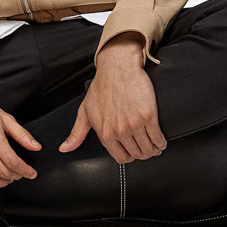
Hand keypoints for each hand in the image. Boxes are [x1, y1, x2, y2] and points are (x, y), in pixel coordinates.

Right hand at [0, 77, 40, 186]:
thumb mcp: (5, 118)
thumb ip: (22, 134)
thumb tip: (36, 147)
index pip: (13, 161)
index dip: (25, 171)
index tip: (31, 173)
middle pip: (2, 172)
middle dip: (16, 176)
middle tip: (20, 173)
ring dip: (0, 182)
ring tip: (5, 177)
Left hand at [59, 33, 166, 163]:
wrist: (118, 68)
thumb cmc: (102, 88)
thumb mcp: (85, 111)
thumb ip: (76, 133)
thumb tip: (64, 149)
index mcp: (104, 133)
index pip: (122, 158)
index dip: (129, 156)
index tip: (134, 151)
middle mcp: (119, 131)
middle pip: (137, 155)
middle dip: (143, 154)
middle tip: (146, 148)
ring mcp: (134, 124)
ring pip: (149, 149)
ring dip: (154, 150)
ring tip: (155, 146)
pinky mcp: (148, 116)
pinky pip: (158, 139)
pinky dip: (161, 143)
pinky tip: (160, 141)